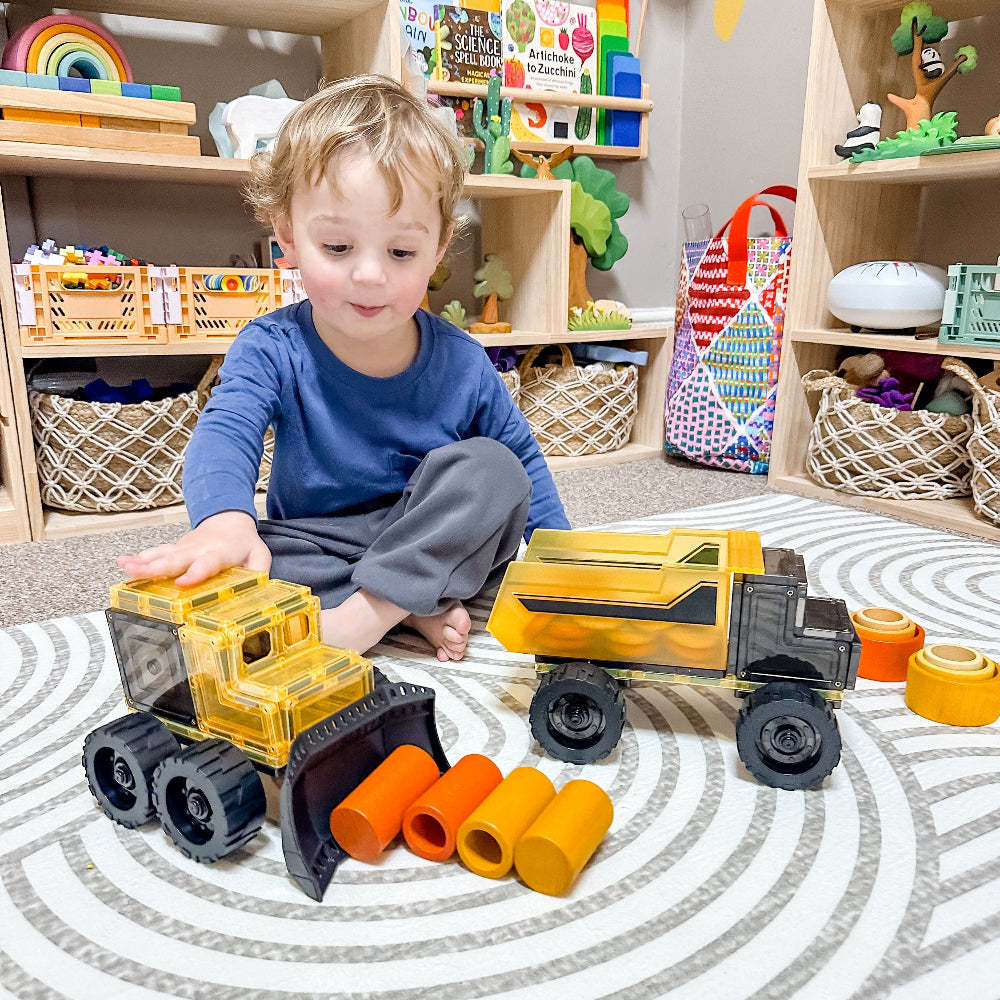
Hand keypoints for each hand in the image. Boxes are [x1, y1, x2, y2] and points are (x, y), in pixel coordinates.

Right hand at [117, 510, 270, 585]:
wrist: (229, 520)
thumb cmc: (243, 543)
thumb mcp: (259, 557)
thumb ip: (258, 573)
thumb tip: (257, 591)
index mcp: (218, 553)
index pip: (206, 564)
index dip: (194, 573)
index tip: (182, 583)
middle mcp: (197, 550)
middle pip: (175, 559)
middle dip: (156, 567)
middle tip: (137, 572)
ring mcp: (183, 549)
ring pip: (161, 555)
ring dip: (141, 561)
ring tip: (123, 566)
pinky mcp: (174, 549)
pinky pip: (156, 553)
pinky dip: (139, 558)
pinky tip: (123, 563)